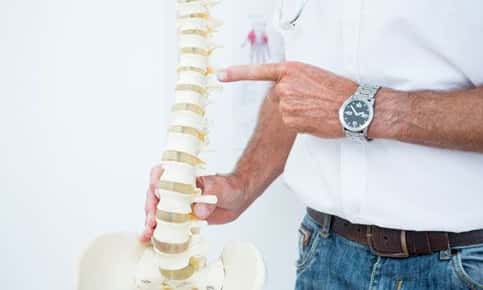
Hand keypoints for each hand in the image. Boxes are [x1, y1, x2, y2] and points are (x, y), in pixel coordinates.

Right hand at [140, 165, 247, 241]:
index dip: (156, 182)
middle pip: (154, 194)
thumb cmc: (229, 187)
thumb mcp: (221, 189)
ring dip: (149, 221)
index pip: (162, 173)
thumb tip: (199, 210)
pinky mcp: (178, 216)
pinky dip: (156, 231)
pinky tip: (149, 239)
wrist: (237, 199)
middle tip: (152, 221)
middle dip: (150, 207)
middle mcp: (175, 187)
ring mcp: (175, 202)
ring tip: (148, 233)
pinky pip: (164, 222)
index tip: (158, 193)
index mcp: (183, 174)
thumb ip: (210, 196)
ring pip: (155, 209)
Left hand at [217, 62, 357, 137]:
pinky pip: (291, 123)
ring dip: (298, 113)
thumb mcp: (314, 75)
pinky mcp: (289, 120)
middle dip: (291, 100)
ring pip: (284, 112)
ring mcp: (285, 104)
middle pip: (278, 97)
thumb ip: (295, 80)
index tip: (221, 75)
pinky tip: (316, 118)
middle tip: (312, 101)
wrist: (353, 107)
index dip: (238, 73)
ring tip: (317, 109)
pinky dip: (301, 123)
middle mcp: (284, 86)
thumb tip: (286, 91)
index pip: (258, 71)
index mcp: (290, 70)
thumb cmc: (340, 90)